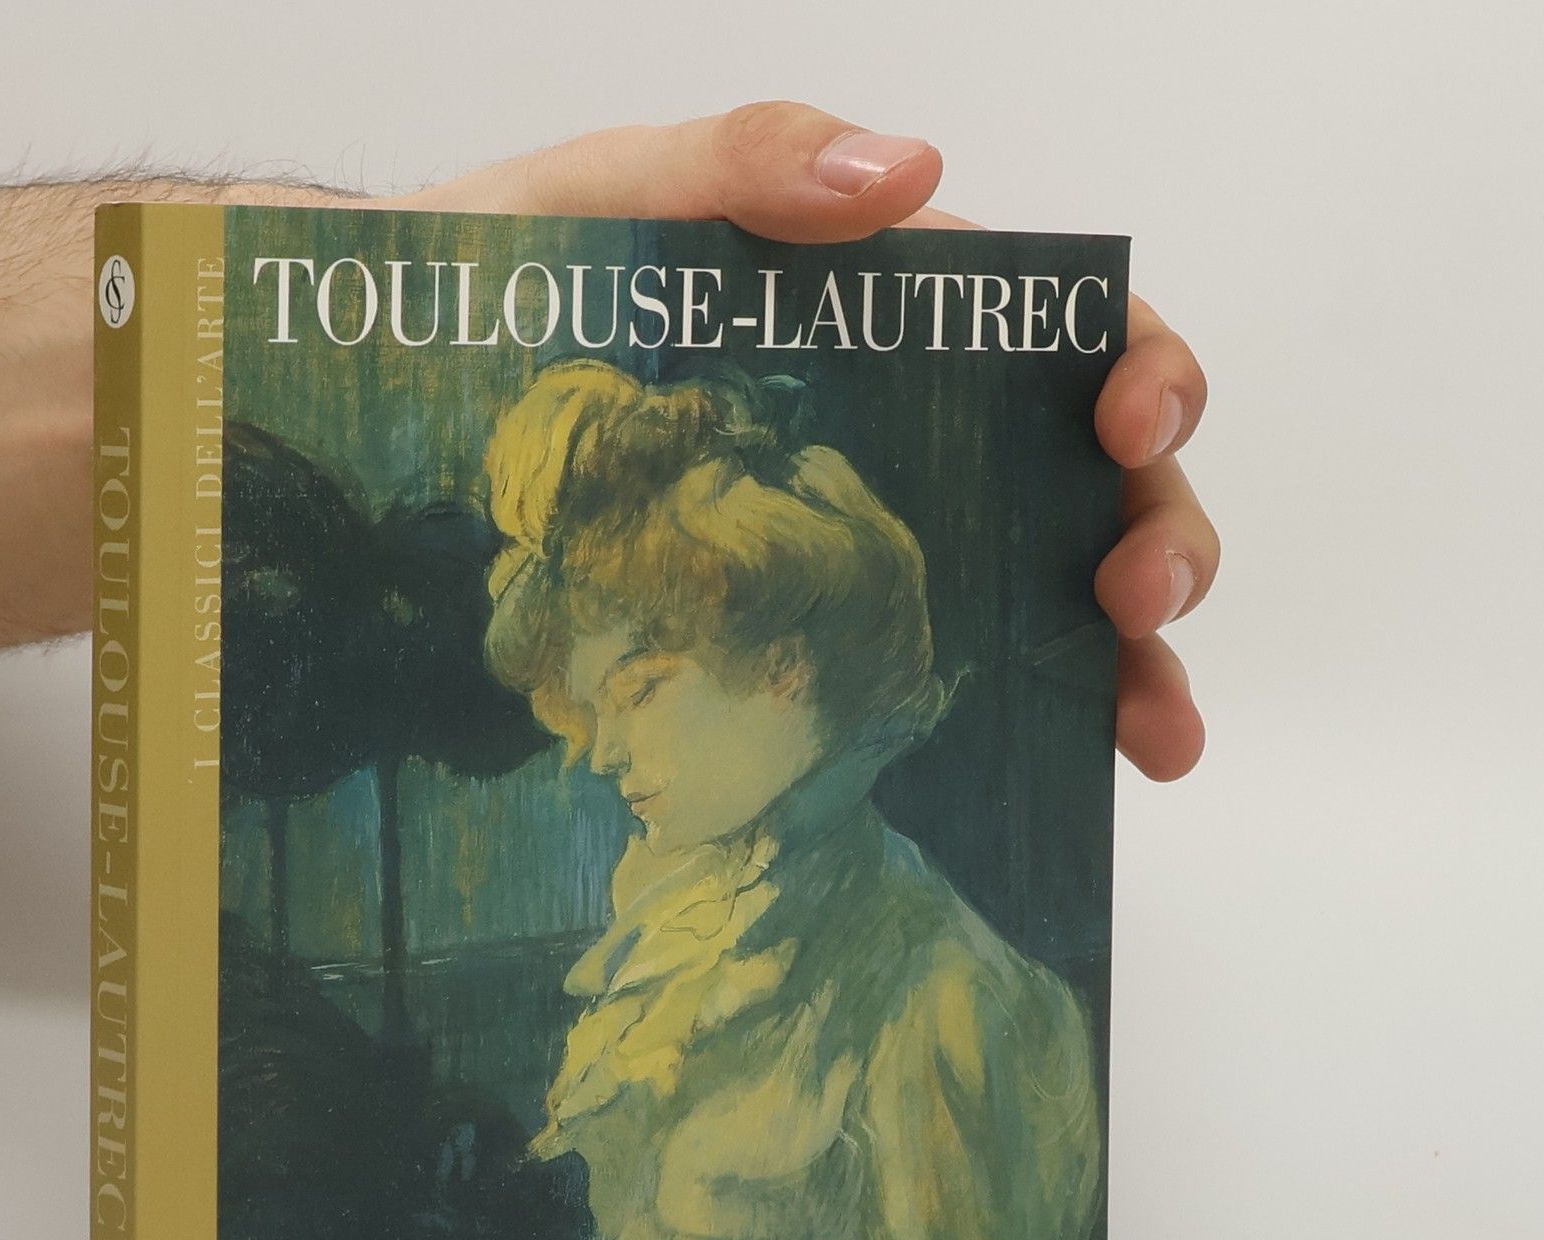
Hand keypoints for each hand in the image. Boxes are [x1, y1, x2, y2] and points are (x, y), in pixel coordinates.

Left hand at [390, 100, 1213, 780]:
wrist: (389, 403)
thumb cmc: (499, 287)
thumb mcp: (607, 195)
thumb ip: (742, 164)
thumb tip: (908, 175)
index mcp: (888, 320)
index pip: (1061, 332)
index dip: (1134, 370)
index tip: (1124, 424)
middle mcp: (905, 435)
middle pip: (1088, 481)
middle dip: (1155, 533)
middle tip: (1137, 593)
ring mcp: (867, 544)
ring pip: (1047, 594)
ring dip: (1129, 657)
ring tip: (1151, 725)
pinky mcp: (812, 638)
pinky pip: (947, 681)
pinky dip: (1031, 722)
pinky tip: (1077, 772)